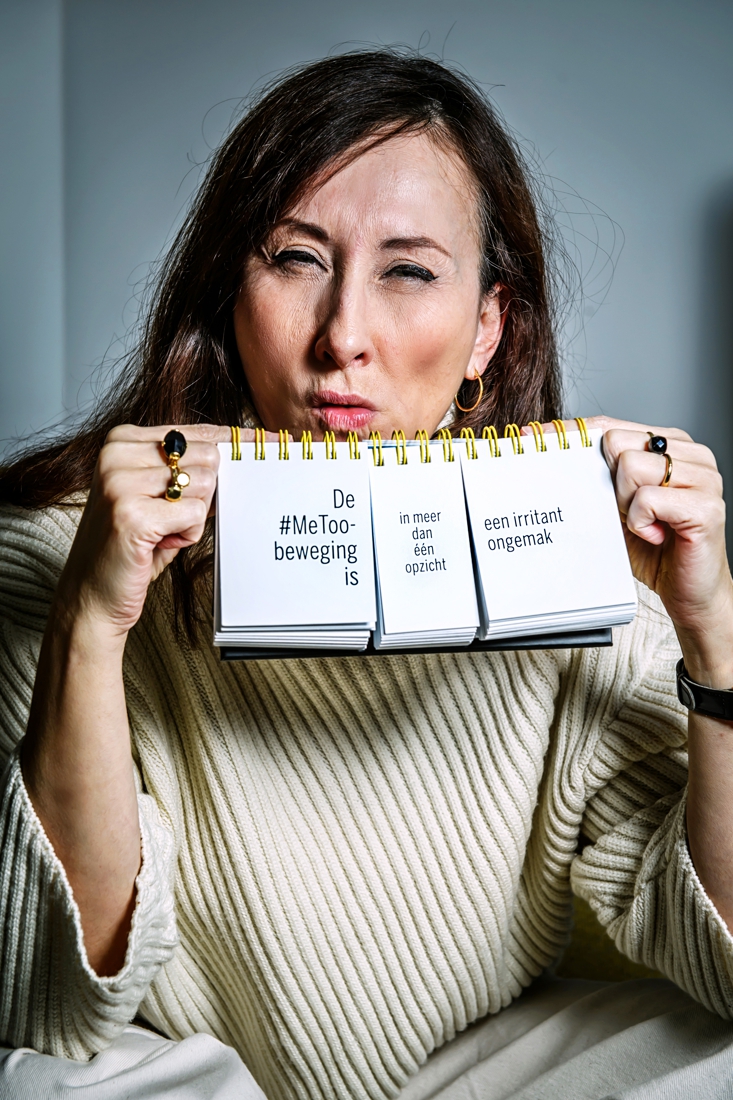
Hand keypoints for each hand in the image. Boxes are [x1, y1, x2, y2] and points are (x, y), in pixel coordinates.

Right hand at [56, 425, 278, 639]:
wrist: (92, 594)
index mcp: (122, 440)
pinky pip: (195, 515)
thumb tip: (241, 451)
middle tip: (171, 519)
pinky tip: (159, 544)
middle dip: (202, 495)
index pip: (196, 431)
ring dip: (193, 517)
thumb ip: (188, 470)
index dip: (231, 442)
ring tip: (162, 532)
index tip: (262, 439)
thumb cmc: (132, 545)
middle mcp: (116, 454)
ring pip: (206, 484)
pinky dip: (187, 535)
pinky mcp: (132, 514)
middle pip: (207, 457)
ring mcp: (121, 483)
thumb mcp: (158, 497)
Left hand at [531, 416, 732, 684]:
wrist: (688, 593)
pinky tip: (655, 535)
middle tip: (624, 512)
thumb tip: (547, 452)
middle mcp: (690, 453)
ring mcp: (703, 477)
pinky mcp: (706, 506)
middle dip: (608, 481)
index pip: (610, 424)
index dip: (571, 433)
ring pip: (630, 466)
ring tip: (643, 524)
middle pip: (616, 441)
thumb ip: (597, 475)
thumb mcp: (615, 506)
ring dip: (625, 504)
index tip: (534, 439)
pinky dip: (641, 523)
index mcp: (668, 444)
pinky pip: (648, 499)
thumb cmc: (653, 549)